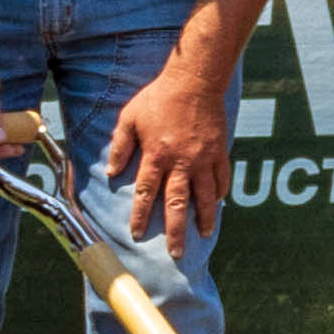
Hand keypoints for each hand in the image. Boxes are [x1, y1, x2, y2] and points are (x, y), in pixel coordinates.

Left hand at [107, 61, 237, 252]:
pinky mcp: (218, 150)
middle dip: (175, 231)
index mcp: (156, 154)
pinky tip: (217, 203)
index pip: (146, 192)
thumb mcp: (129, 118)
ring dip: (204, 218)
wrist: (195, 80)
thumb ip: (120, 146)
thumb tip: (111, 172)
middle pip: (177, 203)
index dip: (140, 215)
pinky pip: (221, 178)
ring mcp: (203, 158)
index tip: (136, 234)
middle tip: (175, 253)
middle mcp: (181, 161)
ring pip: (204, 196)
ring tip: (204, 234)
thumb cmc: (159, 97)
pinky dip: (219, 193)